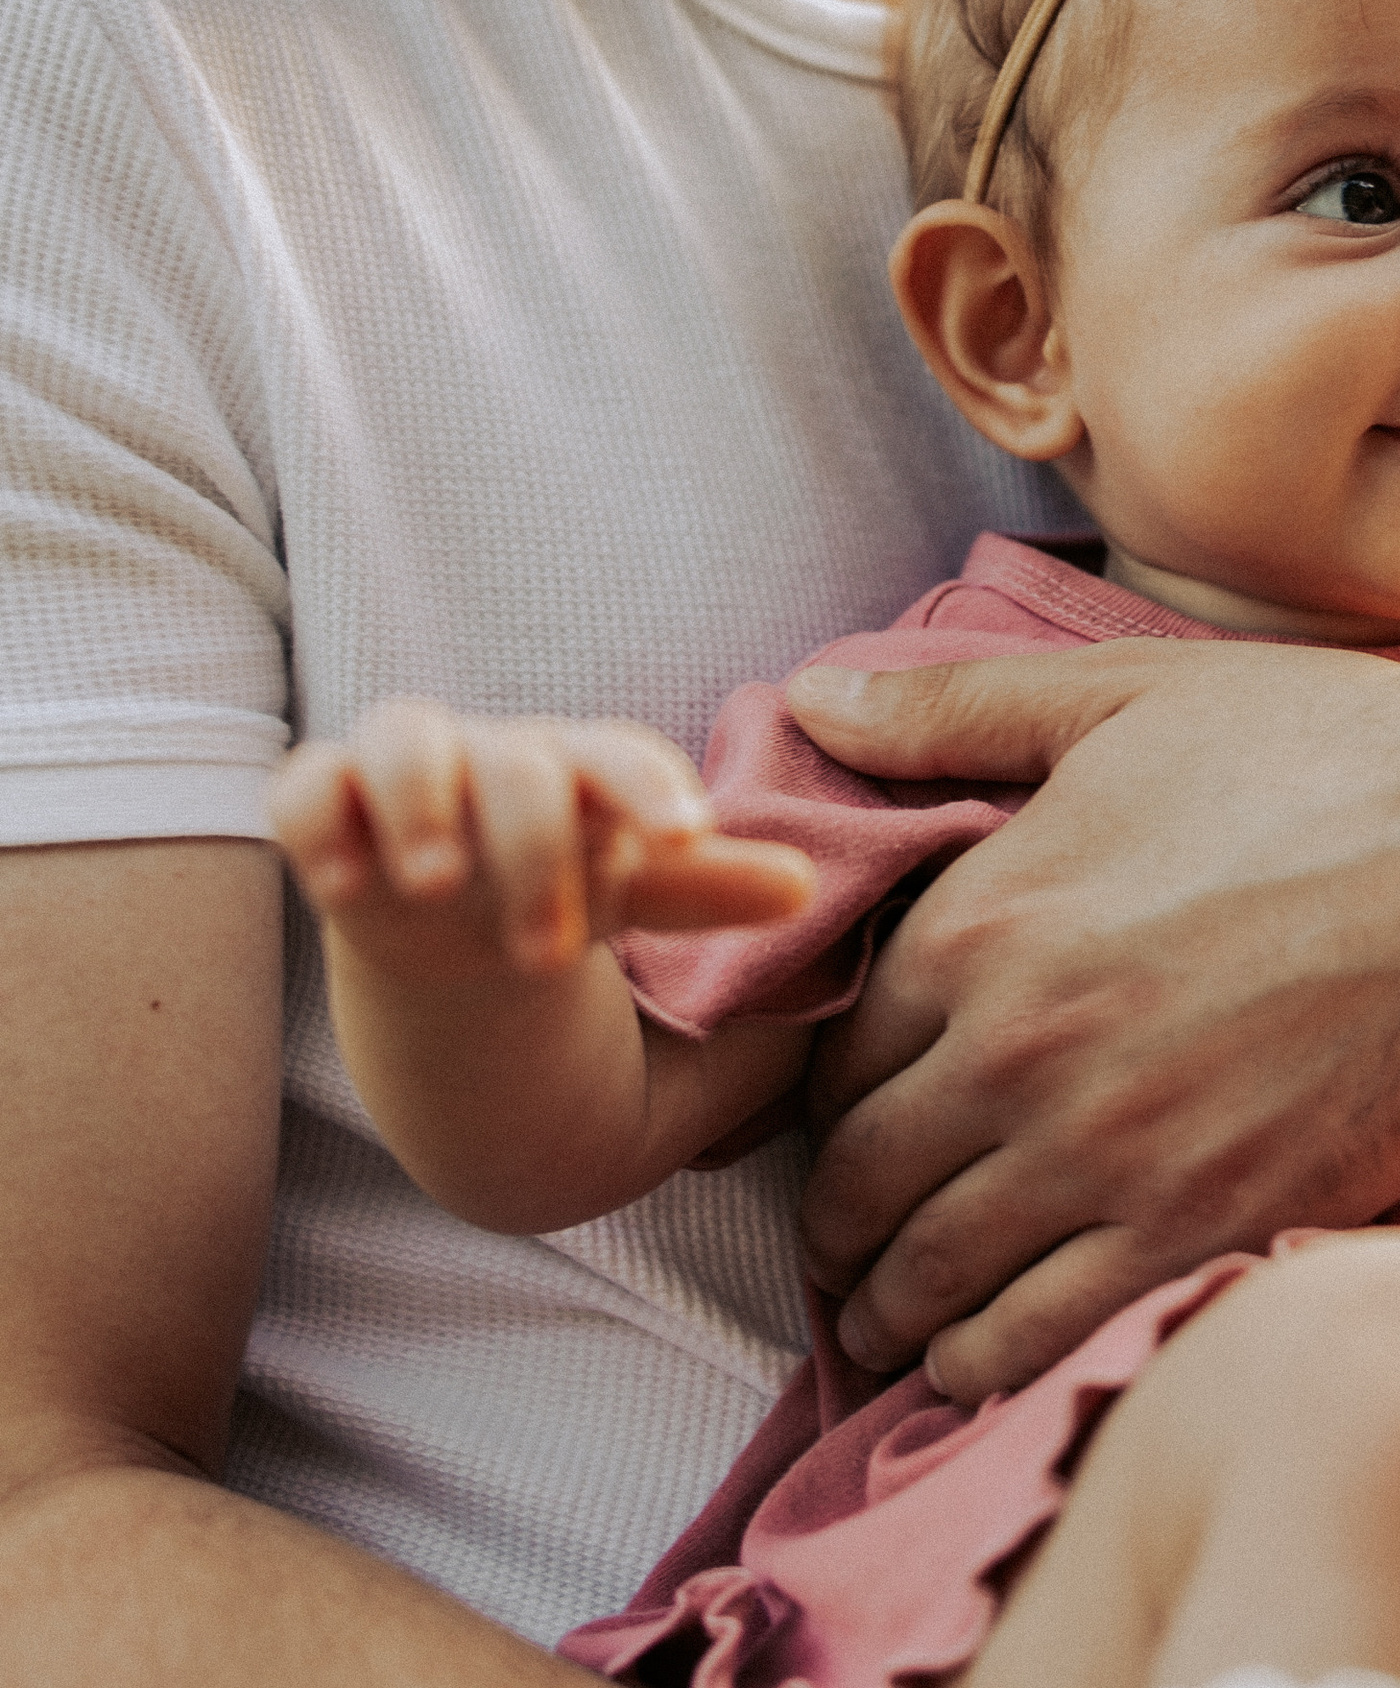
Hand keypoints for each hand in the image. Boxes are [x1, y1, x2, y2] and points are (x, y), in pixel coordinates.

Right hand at [270, 700, 814, 978]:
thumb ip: (707, 889)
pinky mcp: (325, 803)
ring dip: (422, 801)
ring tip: (439, 886)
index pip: (622, 756)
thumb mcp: (636, 893)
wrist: (451, 910)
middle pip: (518, 765)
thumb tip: (805, 888)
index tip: (688, 842)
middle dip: (535, 847)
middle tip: (555, 952)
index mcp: (582, 769)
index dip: (651, 790)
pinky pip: (306, 788)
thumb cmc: (562, 882)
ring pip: (404, 734)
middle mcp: (495, 754)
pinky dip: (319, 823)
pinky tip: (345, 888)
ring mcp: (404, 772)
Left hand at [788, 639, 1399, 1401]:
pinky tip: (972, 1362)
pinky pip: (1031, 1337)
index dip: (826, 1107)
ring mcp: (1106, 1153)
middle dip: (840, 1227)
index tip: (845, 1134)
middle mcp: (1017, 1049)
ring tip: (887, 1326)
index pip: (837, 1060)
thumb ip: (955, 710)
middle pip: (860, 1183)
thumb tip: (805, 701)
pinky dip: (977, 1365)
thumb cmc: (1332, 758)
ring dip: (888, 1313)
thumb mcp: (1127, 699)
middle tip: (844, 1254)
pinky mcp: (1201, 1230)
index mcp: (983, 920)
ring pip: (928, 1278)